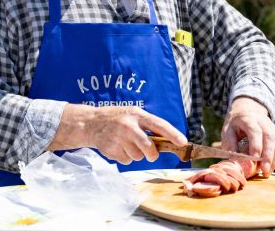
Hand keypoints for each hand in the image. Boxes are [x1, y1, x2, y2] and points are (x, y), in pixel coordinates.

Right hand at [52, 104, 186, 164]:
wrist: (91, 123)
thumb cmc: (118, 119)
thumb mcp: (133, 115)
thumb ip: (148, 127)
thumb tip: (169, 143)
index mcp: (137, 115)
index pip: (158, 125)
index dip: (172, 134)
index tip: (183, 142)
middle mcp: (128, 126)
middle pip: (148, 147)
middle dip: (152, 154)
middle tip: (150, 154)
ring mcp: (118, 138)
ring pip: (137, 156)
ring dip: (136, 154)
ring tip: (127, 144)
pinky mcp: (111, 149)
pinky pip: (126, 161)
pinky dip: (125, 157)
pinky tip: (119, 147)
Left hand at [220, 96, 274, 175]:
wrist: (248, 111)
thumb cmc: (236, 124)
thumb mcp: (228, 129)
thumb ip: (230, 142)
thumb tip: (234, 158)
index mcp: (249, 119)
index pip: (255, 131)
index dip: (256, 145)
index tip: (254, 158)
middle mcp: (264, 123)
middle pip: (270, 137)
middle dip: (268, 155)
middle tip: (264, 170)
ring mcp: (274, 129)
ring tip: (267, 173)